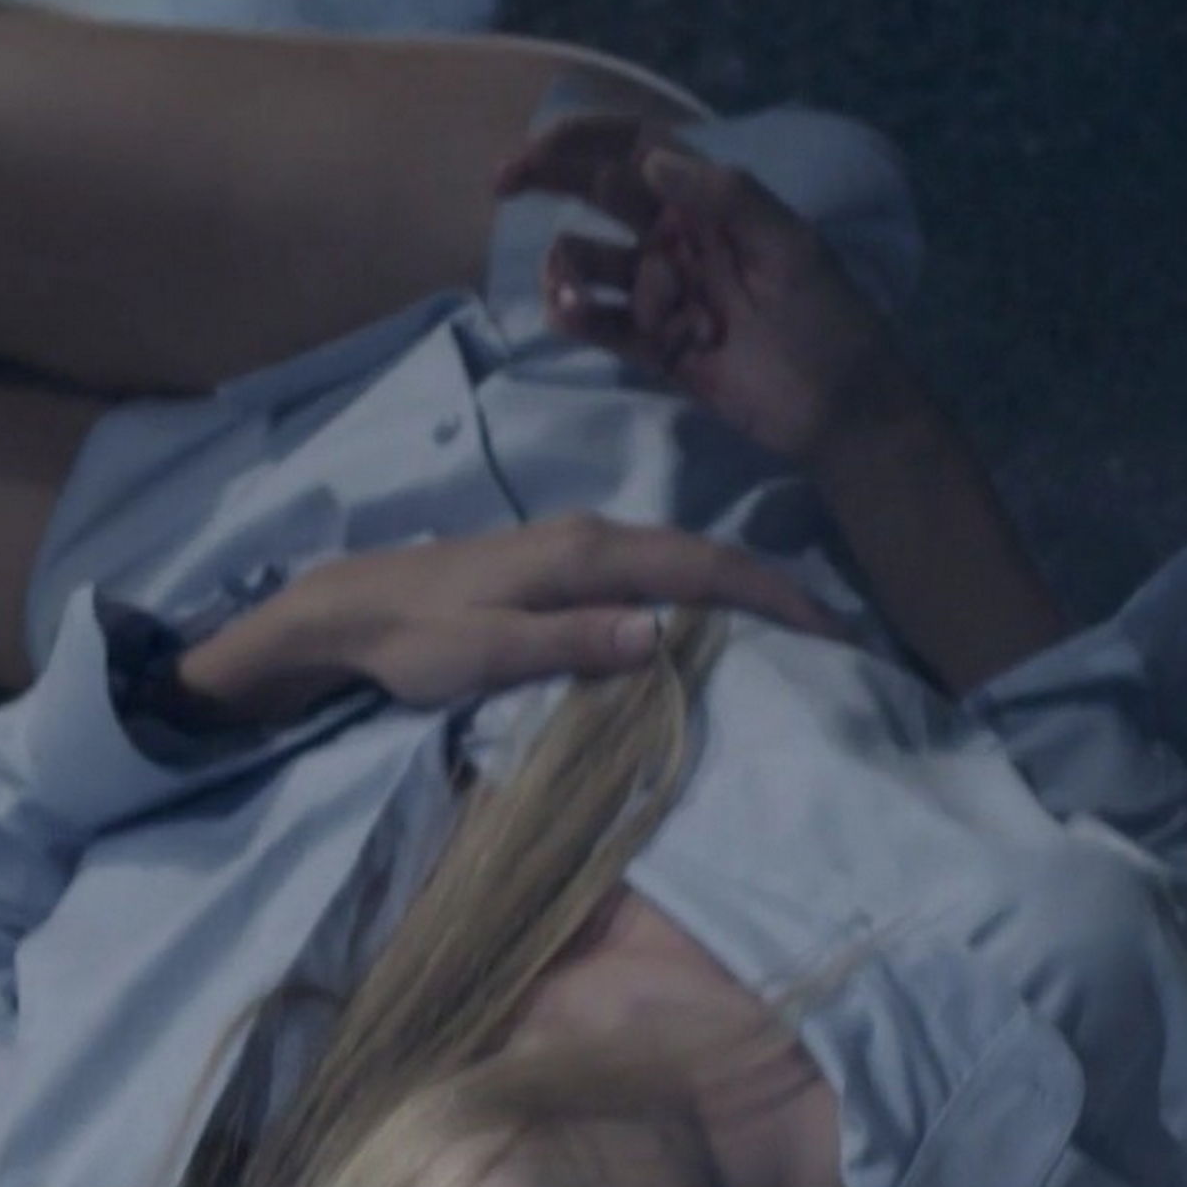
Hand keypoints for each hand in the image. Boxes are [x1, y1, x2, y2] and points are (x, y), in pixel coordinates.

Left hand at [223, 511, 845, 710]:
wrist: (350, 606)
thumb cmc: (414, 637)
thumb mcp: (486, 651)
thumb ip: (571, 642)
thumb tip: (658, 633)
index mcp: (584, 553)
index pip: (702, 568)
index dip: (772, 595)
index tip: (832, 629)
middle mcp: (592, 535)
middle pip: (704, 556)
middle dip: (774, 590)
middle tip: (836, 635)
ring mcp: (577, 543)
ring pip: (681, 560)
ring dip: (740, 591)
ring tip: (793, 631)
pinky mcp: (564, 561)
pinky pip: (654, 570)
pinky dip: (698, 592)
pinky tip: (713, 622)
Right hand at [494, 114, 923, 461]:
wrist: (842, 410)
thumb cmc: (829, 321)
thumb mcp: (790, 247)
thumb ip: (726, 198)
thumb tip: (652, 159)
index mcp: (711, 202)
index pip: (637, 149)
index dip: (585, 138)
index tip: (539, 143)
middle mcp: (679, 238)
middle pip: (598, 194)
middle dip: (550, 180)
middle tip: (503, 183)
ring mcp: (664, 294)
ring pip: (589, 264)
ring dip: (567, 267)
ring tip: (569, 293)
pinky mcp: (656, 350)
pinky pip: (601, 325)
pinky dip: (577, 317)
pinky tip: (570, 314)